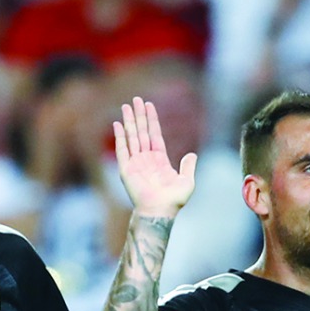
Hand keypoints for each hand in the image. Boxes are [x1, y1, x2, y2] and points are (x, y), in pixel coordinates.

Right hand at [113, 96, 196, 217]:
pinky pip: (122, 149)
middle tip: (136, 99)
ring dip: (129, 121)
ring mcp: (135, 163)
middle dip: (139, 115)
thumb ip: (188, 166)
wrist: (160, 211)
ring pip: (131, 137)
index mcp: (159, 160)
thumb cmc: (174, 200)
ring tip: (126, 106)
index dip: (152, 120)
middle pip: (141, 132)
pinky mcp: (126, 169)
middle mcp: (146, 159)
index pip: (154, 134)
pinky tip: (117, 124)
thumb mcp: (187, 181)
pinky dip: (119, 137)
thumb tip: (192, 155)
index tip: (149, 105)